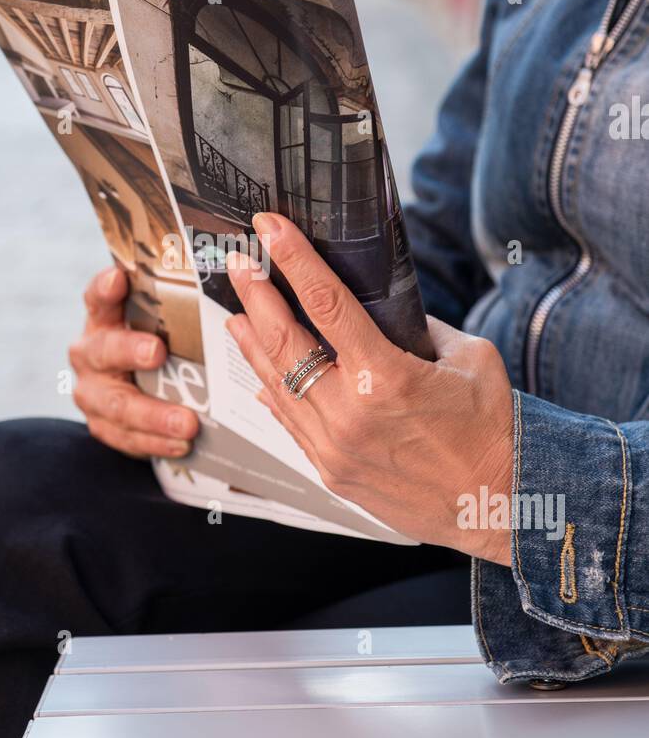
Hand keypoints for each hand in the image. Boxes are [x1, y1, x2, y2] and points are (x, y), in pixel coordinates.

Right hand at [69, 266, 198, 458]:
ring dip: (154, 414)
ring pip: (117, 404)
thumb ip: (177, 307)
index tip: (118, 278)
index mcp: (103, 319)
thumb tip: (237, 277)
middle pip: (104, 350)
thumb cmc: (156, 346)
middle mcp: (90, 352)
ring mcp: (93, 392)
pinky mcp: (102, 425)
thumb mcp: (160, 325)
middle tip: (157, 352)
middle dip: (130, 351)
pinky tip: (182, 444)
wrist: (130, 391)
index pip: (98, 298)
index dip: (105, 288)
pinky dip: (156, 442)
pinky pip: (126, 437)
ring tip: (188, 423)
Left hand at [226, 215, 513, 564]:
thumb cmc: (493, 431)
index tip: (269, 230)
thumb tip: (385, 311)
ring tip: (236, 315)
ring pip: (276, 385)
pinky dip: (273, 395)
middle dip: (256, 296)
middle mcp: (352, 413)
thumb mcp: (470, 359)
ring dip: (252, 346)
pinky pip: (290, 425)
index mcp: (387, 376)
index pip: (326, 303)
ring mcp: (335, 448)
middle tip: (238, 264)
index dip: (294, 259)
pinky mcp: (332, 473)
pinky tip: (260, 375)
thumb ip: (420, 330)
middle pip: (285, 342)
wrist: (501, 507)